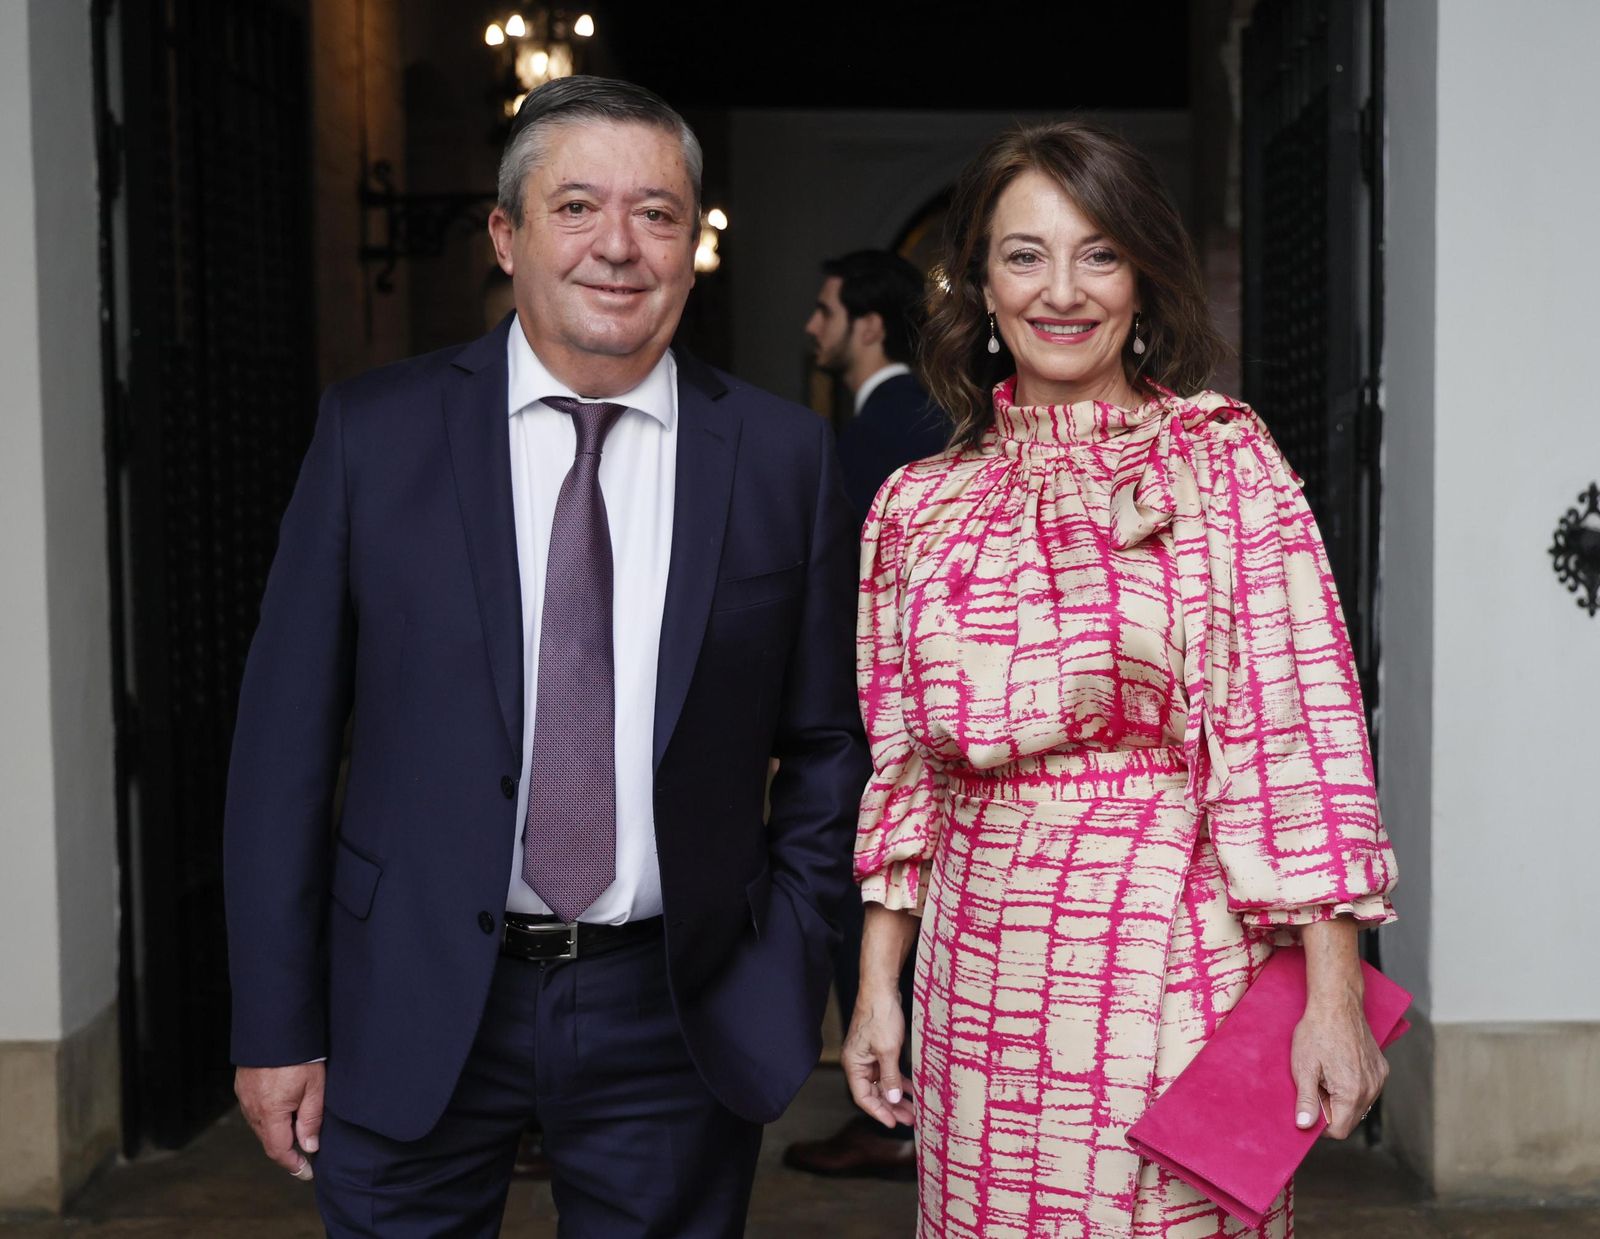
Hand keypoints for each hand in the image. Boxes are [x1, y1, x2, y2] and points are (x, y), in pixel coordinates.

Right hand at [236, 1063, 325, 1178]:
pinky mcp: (242, 1086)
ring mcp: (244, 1097)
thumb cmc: (298, 1054)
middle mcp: (252, 1108)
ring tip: (297, 1132)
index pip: (279, 1150)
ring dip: (277, 1133)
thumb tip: (310, 1147)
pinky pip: (254, 1111)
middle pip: (268, 1140)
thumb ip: (311, 1119)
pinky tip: (282, 1111)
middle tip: (305, 1155)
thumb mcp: (314, 1087)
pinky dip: (268, 1117)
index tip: (306, 1172)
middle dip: (286, 1150)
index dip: (292, 1164)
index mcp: (270, 1112)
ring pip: (260, 1126)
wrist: (274, 1025)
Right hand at [842, 989, 914, 1129]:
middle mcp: (858, 1062)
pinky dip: (899, 1081)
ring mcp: (868, 1055)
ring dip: (897, 1096)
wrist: (882, 989)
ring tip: (913, 1110)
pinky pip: (888, 1071)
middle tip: (909, 1120)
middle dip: (891, 1107)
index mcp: (853, 1064)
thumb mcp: (888, 1050)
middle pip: (873, 1092)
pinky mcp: (878, 1048)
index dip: (878, 1112)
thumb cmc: (880, 1015)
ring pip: (882, 1083)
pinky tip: (912, 1090)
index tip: (892, 1123)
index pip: (863, 1097)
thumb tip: (891, 1100)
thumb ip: (889, 1077)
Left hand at [1290, 989, 1387, 1138]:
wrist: (1337, 1004)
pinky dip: (1353, 1088)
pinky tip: (1339, 1069)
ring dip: (1342, 1101)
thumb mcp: (1304, 1067)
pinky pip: (1368, 1090)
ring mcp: (1379, 1079)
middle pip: (1350, 1119)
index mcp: (1352, 1093)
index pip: (1339, 1131)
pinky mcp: (1381, 1069)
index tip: (1308, 1113)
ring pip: (1360, 1105)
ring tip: (1325, 1077)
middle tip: (1314, 1090)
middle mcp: (1371, 1089)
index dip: (1320, 1127)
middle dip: (1331, 1112)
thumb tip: (1304, 1125)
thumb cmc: (1316, 1032)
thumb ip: (1306, 1100)